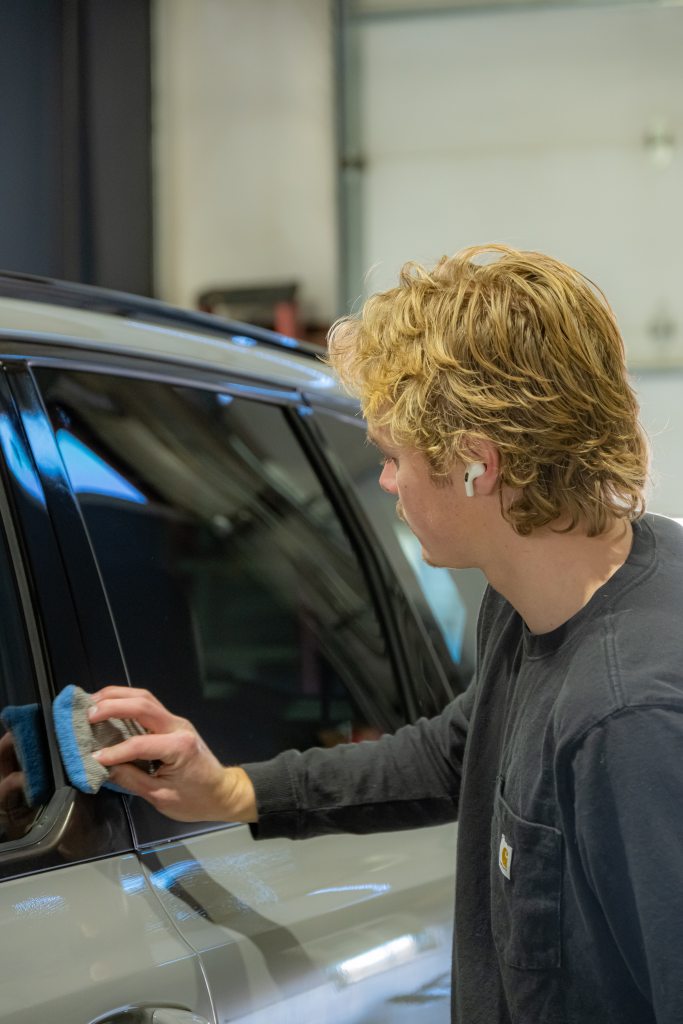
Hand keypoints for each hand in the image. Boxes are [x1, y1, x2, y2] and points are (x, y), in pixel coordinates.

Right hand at [88, 686, 257, 823]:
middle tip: (87, 713)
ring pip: (146, 698)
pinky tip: (110, 706)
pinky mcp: (172, 723)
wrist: (222, 793)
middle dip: (113, 705)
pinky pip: (148, 706)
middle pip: (143, 704)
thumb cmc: (195, 799)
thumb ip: (131, 779)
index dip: (114, 752)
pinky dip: (127, 702)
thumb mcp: (160, 797)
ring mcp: (176, 721)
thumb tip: (103, 767)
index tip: (93, 758)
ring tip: (93, 702)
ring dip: (118, 696)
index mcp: (179, 747)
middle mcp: (178, 726)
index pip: (139, 744)